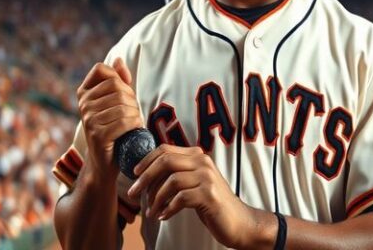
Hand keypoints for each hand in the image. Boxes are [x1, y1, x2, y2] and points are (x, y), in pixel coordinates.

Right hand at [77, 58, 143, 180]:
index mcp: (84, 92)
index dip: (118, 78)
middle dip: (131, 98)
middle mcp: (83, 103)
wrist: (105, 162)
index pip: (102, 69)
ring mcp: (88, 119)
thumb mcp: (116, 101)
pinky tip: (134, 129)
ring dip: (135, 113)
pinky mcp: (97, 134)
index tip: (124, 94)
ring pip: (123, 105)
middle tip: (133, 112)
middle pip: (116, 86)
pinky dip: (135, 124)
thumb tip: (119, 59)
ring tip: (133, 122)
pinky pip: (124, 121)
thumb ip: (118, 79)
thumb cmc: (114, 127)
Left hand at [127, 144, 263, 248]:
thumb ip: (178, 173)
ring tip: (151, 212)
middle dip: (145, 178)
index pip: (165, 149)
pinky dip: (168, 209)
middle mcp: (203, 162)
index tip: (134, 174)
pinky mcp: (209, 195)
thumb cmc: (211, 203)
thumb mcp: (194, 183)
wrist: (239, 222)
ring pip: (171, 181)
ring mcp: (207, 178)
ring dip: (155, 198)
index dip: (146, 160)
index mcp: (197, 156)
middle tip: (133, 194)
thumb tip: (146, 174)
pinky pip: (180, 198)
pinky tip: (164, 216)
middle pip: (165, 161)